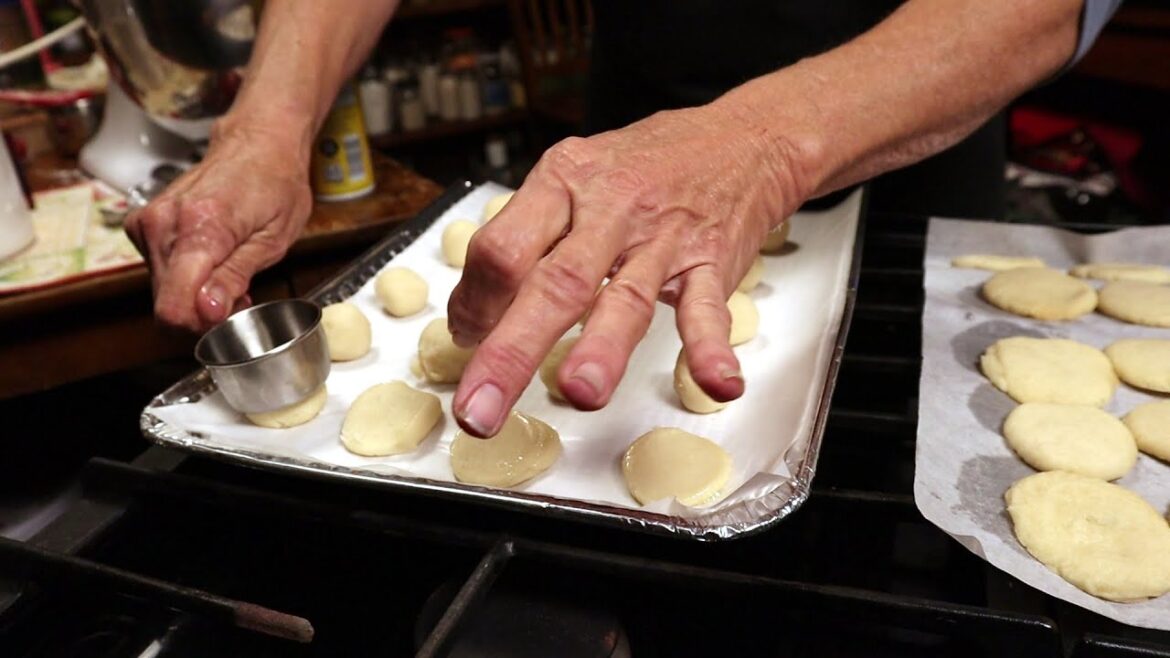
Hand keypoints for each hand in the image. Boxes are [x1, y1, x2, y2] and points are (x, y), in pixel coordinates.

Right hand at [126, 122, 311, 331]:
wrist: (257, 143)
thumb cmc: (275, 183)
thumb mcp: (272, 239)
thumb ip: (235, 276)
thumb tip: (208, 311)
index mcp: (200, 227)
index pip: (174, 305)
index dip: (202, 324)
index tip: (230, 317)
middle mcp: (164, 223)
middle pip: (168, 302)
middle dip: (204, 311)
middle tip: (239, 293)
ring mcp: (149, 222)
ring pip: (163, 290)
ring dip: (196, 294)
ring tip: (230, 272)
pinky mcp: (143, 225)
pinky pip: (159, 270)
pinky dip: (185, 276)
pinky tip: (211, 261)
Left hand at [448, 102, 815, 436]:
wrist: (741, 138)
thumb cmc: (644, 166)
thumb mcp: (575, 176)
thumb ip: (528, 237)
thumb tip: (476, 310)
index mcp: (562, 183)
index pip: (503, 248)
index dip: (475, 302)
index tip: (466, 340)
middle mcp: (609, 209)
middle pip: (554, 283)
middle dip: (511, 351)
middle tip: (479, 410)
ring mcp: (662, 239)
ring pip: (627, 298)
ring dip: (602, 349)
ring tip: (580, 394)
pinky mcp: (711, 262)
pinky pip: (709, 309)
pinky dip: (712, 348)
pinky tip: (716, 384)